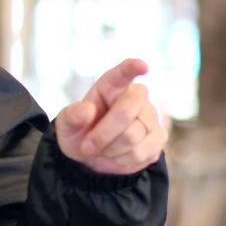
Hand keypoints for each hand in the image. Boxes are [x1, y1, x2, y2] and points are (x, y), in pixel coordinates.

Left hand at [55, 58, 168, 174]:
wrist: (93, 157)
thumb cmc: (81, 132)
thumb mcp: (67, 125)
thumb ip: (72, 116)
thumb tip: (86, 111)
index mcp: (112, 86)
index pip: (123, 73)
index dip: (131, 68)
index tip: (141, 65)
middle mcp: (136, 96)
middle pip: (126, 112)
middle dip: (102, 134)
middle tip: (87, 146)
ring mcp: (150, 117)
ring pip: (132, 136)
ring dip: (110, 149)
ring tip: (101, 149)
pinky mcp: (158, 138)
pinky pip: (141, 153)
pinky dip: (122, 160)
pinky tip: (115, 156)